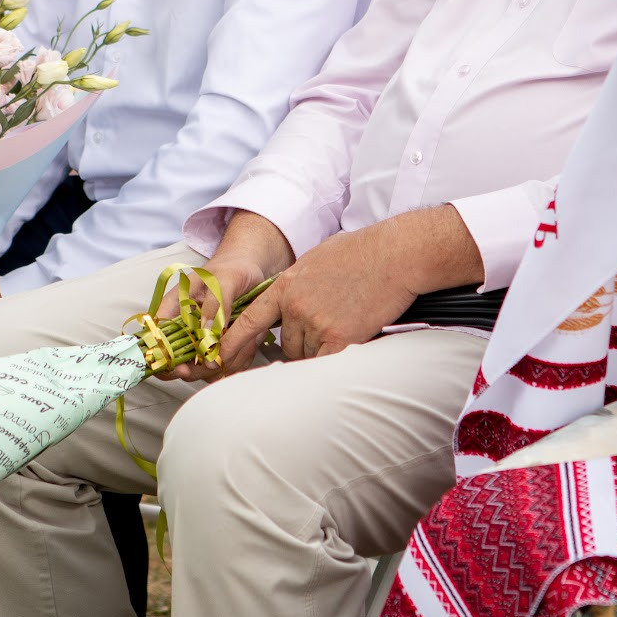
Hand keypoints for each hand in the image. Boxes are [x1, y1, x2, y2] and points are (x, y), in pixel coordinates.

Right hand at [153, 211, 294, 382]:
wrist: (252, 268)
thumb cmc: (234, 268)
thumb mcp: (225, 280)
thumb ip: (215, 306)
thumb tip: (206, 337)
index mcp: (174, 307)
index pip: (156, 338)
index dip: (163, 358)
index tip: (182, 369)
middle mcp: (183, 327)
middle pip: (177, 362)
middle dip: (198, 369)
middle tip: (219, 364)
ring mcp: (200, 338)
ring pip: (202, 369)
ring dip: (223, 364)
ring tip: (244, 344)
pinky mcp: (218, 345)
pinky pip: (223, 365)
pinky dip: (237, 361)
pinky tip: (249, 345)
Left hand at [191, 207, 481, 382]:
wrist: (395, 254)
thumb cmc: (363, 252)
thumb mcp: (317, 259)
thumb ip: (298, 284)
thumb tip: (290, 301)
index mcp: (285, 286)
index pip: (249, 322)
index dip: (232, 343)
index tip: (220, 359)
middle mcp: (294, 306)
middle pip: (287, 345)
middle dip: (303, 344)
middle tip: (331, 323)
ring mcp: (315, 323)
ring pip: (309, 355)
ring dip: (323, 349)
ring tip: (349, 320)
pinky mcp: (339, 338)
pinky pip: (326, 363)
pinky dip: (335, 358)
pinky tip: (351, 339)